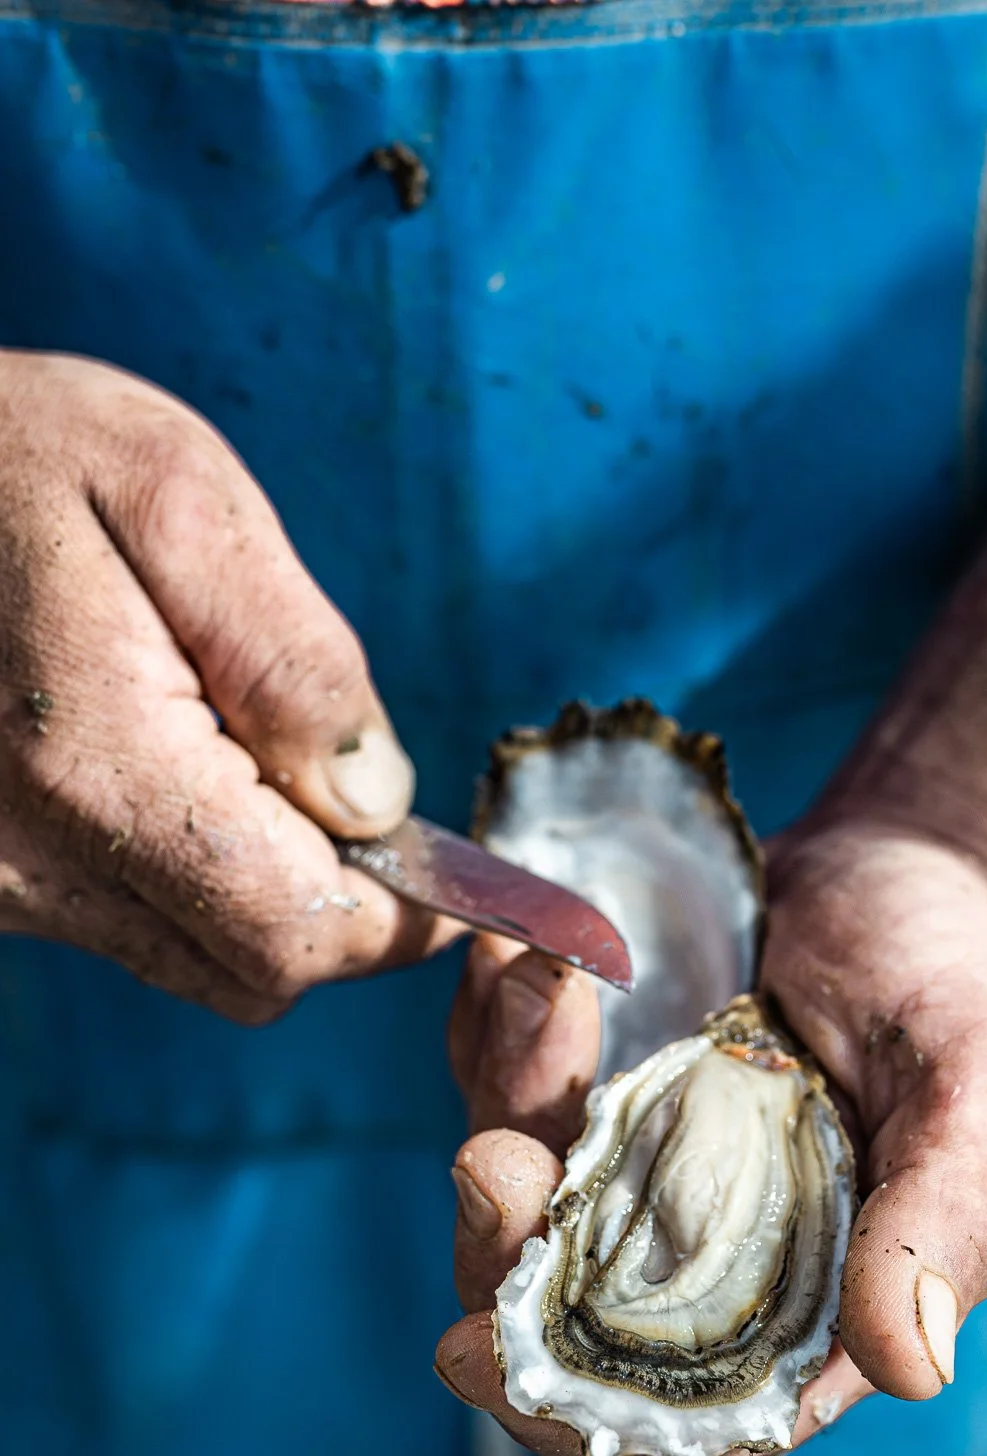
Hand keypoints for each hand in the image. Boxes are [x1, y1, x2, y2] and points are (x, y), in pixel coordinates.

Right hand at [0, 351, 446, 1022]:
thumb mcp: (175, 496)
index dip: (398, 919)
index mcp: (95, 765)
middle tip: (347, 792)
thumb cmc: (9, 452)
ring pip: (190, 959)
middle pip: (251, 971)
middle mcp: (31, 859)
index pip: (295, 932)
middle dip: (337, 907)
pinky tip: (173, 766)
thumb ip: (294, 661)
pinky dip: (186, 879)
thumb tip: (378, 803)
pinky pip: (123, 923)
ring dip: (259, 891)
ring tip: (243, 752)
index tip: (444, 870)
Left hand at [435, 814, 986, 1455]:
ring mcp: (642, 1174)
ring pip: (522, 1196)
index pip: (678, 1422)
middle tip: (491, 1157)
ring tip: (531, 990)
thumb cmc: (949, 979)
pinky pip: (513, 1089)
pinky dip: (498, 1030)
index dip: (574, 1414)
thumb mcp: (978, 1085)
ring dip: (506, 1100)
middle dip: (504, 1243)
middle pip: (560, 1317)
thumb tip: (912, 1370)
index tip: (476, 1350)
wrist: (895, 863)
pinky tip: (518, 959)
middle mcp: (711, 1260)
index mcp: (810, 1304)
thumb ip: (945, 1217)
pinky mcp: (598, 1094)